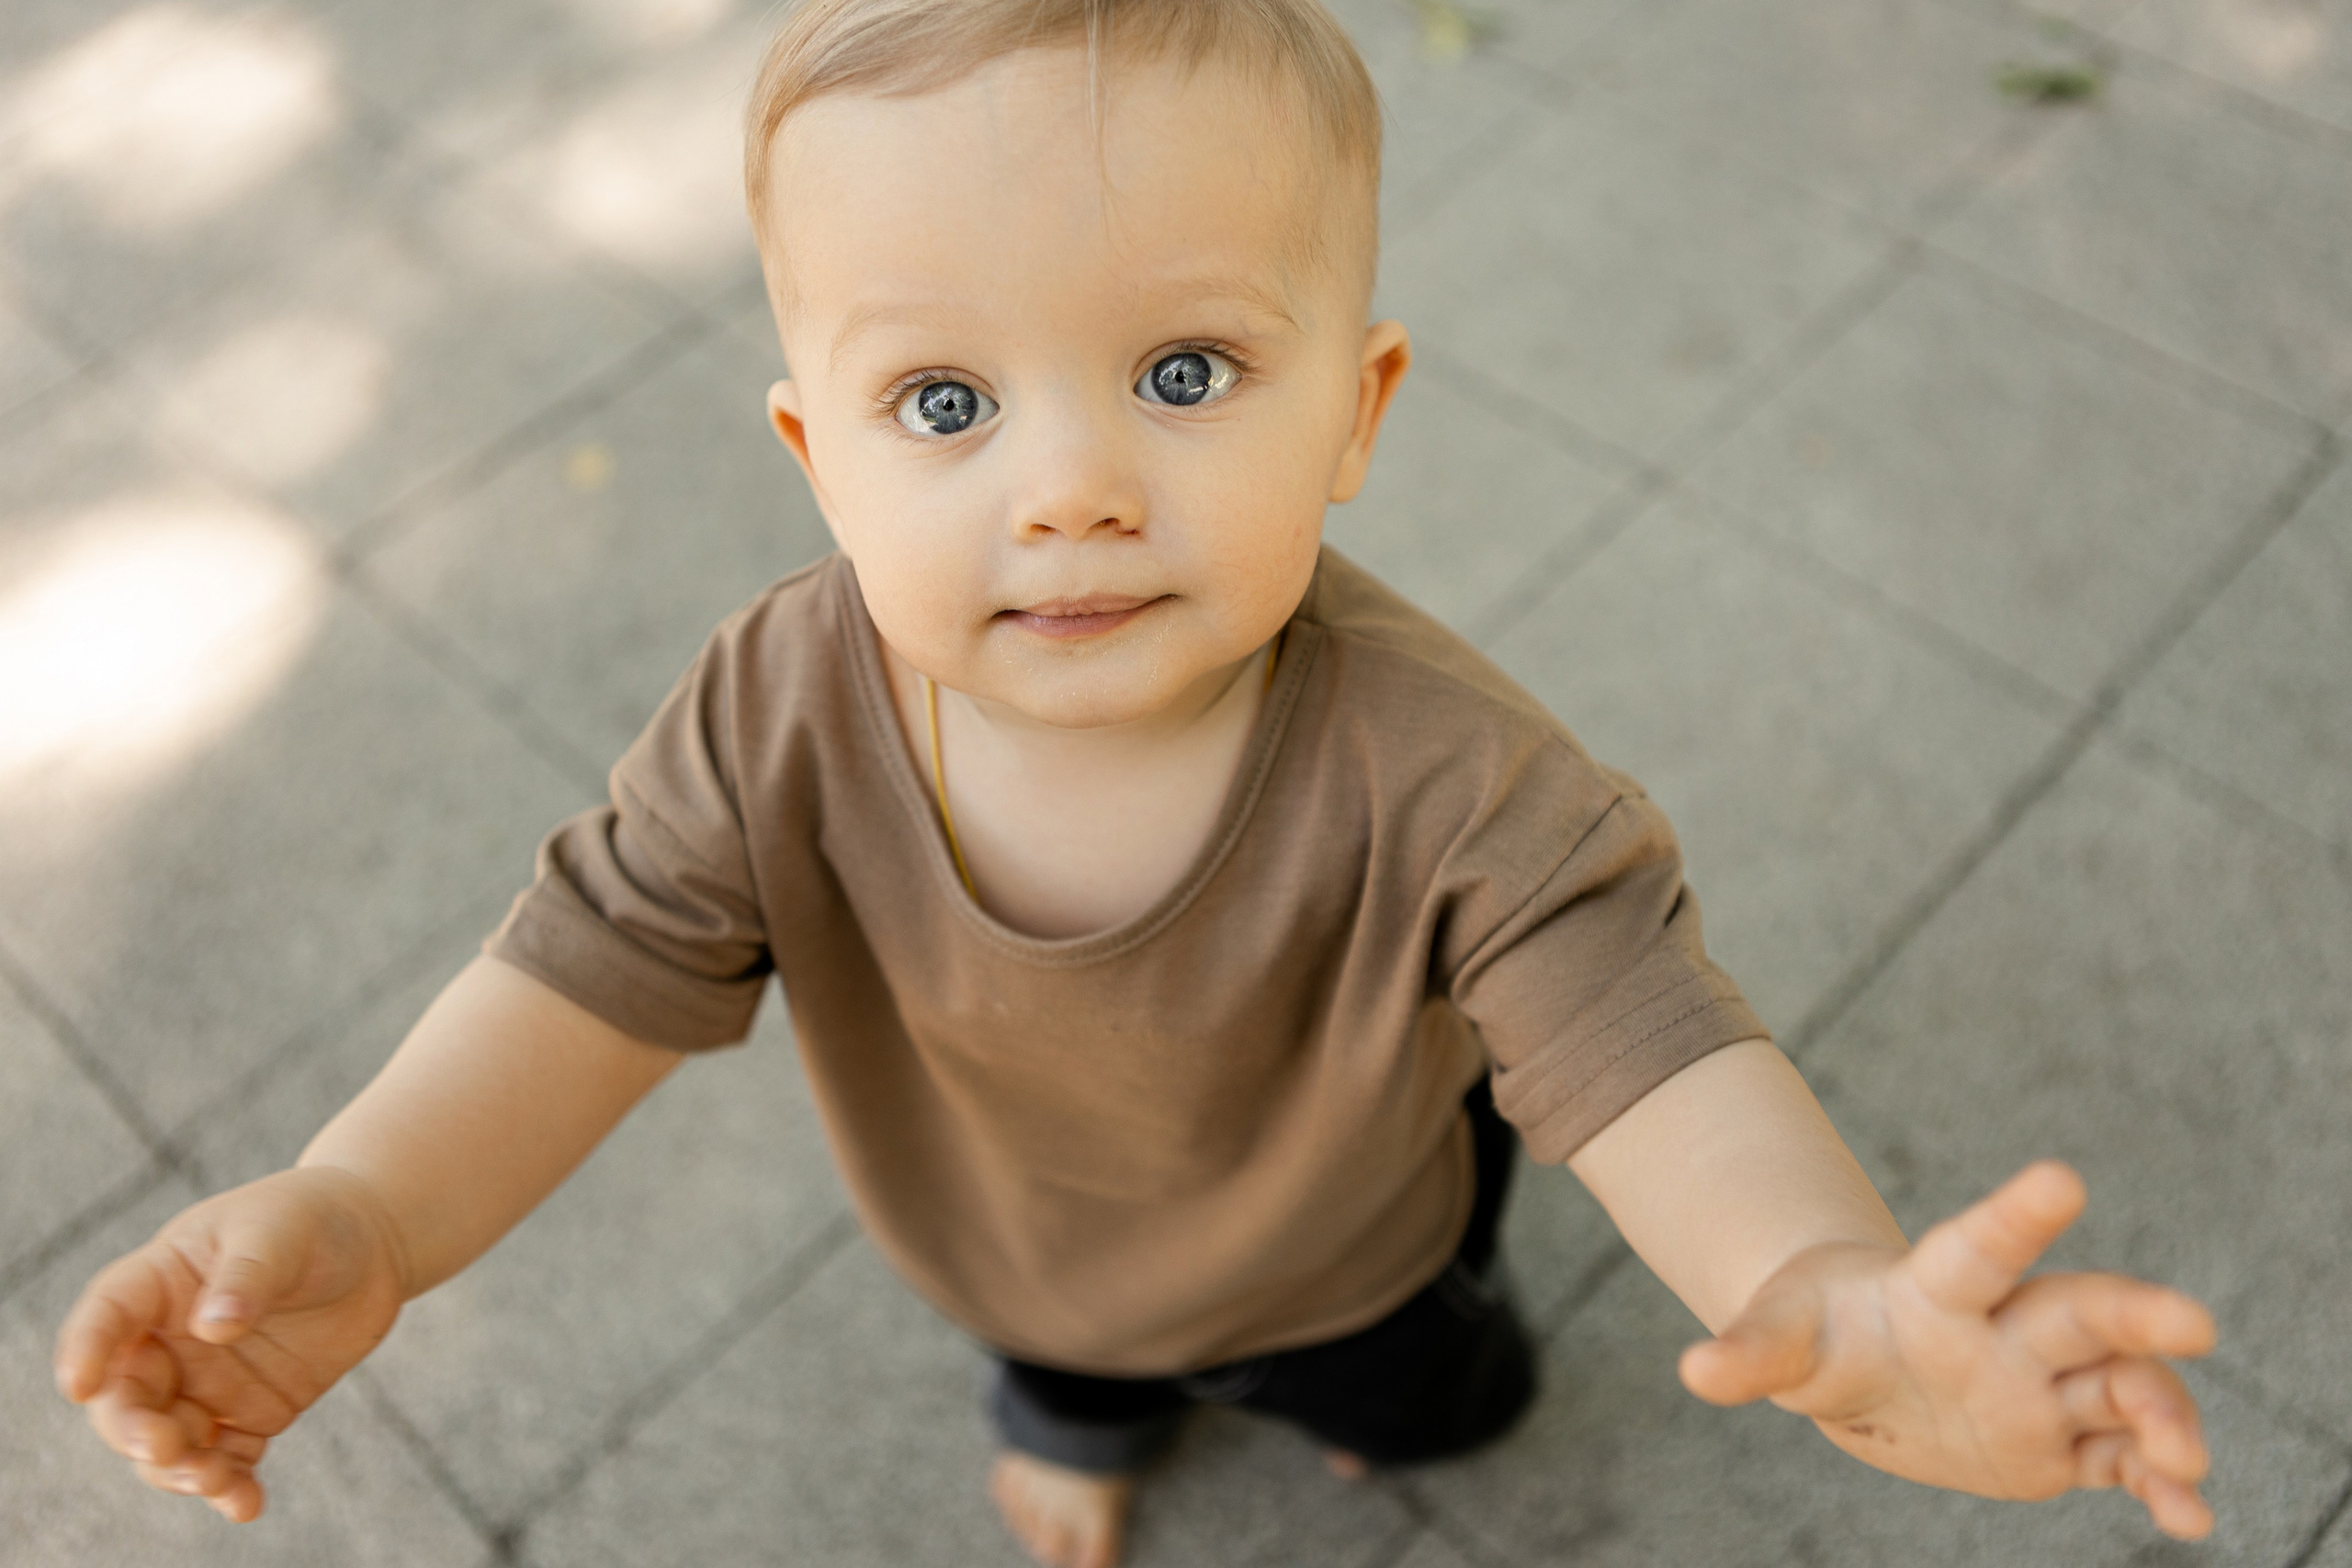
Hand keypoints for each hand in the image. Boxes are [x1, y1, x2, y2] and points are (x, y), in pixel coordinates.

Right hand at [52, 1166, 408, 1521]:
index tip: (77, 1386)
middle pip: (127, 1396)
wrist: (372, 1244)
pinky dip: (230, 1486)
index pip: (107, 1316)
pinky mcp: (249, 1414)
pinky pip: (226, 1459)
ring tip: (215, 1481)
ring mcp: (206, 1382)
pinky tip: (245, 1504)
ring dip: (179, 1469)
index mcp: (159, 1282)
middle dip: (134, 1430)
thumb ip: (246, 1276)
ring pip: (169, 1441)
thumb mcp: (278, 1232)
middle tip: (163, 1447)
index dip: (85, 1350)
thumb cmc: (310, 1220)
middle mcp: (170, 1341)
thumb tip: (213, 1328)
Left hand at [1678, 1161, 2217, 1538]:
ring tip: (2185, 1462)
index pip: (1981, 1244)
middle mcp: (2007, 1328)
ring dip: (2160, 1417)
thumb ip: (1750, 1353)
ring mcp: (2043, 1385)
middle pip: (2080, 1310)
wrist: (1860, 1365)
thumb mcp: (1780, 1339)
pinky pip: (2121, 1463)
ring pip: (2118, 1388)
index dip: (2018, 1212)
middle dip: (2136, 1315)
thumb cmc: (1819, 1330)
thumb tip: (1693, 1370)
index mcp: (1939, 1286)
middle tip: (2192, 1323)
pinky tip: (2191, 1522)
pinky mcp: (2061, 1443)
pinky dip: (2158, 1489)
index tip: (2062, 1176)